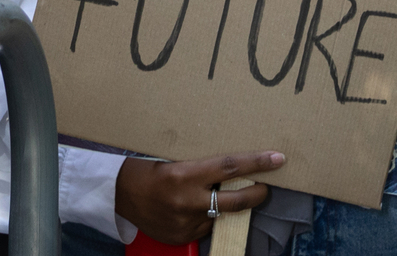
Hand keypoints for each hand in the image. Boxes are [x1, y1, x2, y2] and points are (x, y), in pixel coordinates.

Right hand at [112, 153, 282, 245]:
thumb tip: (233, 166)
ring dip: (227, 206)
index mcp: (185, 174)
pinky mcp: (182, 237)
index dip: (257, 163)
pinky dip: (206, 218)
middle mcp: (188, 200)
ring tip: (221, 195)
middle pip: (236, 200)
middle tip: (266, 186)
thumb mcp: (174, 160)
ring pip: (221, 215)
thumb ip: (201, 166)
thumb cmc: (147, 168)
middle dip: (257, 193)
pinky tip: (194, 209)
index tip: (277, 159)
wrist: (119, 194)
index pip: (230, 167)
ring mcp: (186, 222)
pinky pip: (205, 227)